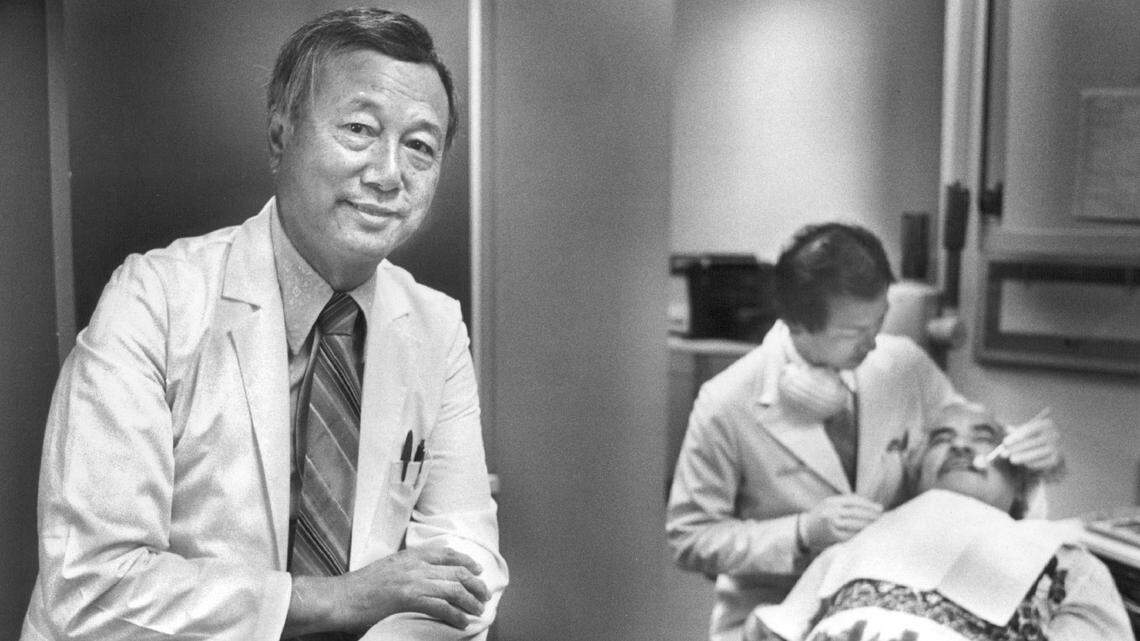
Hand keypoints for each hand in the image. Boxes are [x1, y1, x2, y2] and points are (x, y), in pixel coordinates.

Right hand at [287, 545, 489, 635]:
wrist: (337, 597)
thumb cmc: (358, 589)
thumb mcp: (387, 570)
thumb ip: (406, 570)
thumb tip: (423, 579)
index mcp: (408, 555)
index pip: (446, 552)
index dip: (466, 560)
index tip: (477, 569)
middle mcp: (414, 564)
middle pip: (456, 570)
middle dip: (475, 583)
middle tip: (484, 595)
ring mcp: (411, 580)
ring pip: (453, 588)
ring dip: (470, 601)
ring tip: (477, 611)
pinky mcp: (407, 597)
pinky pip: (441, 606)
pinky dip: (455, 616)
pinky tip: (461, 623)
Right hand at [799, 494, 882, 551]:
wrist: (804, 530)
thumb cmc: (822, 516)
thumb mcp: (831, 504)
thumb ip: (848, 503)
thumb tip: (874, 507)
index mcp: (831, 501)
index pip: (854, 500)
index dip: (869, 504)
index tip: (880, 509)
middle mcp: (831, 511)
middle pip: (856, 512)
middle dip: (872, 516)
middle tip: (883, 518)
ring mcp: (832, 524)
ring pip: (856, 524)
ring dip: (869, 525)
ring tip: (878, 526)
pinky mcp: (834, 536)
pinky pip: (852, 535)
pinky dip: (862, 534)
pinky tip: (868, 534)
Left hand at [1003, 407, 1061, 471]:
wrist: (1051, 450)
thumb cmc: (1032, 438)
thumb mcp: (1024, 433)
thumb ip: (1015, 433)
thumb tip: (1004, 436)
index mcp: (1045, 424)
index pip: (1029, 429)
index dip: (1016, 437)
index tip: (1005, 443)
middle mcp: (1054, 434)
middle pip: (1033, 442)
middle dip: (1017, 448)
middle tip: (1004, 453)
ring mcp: (1057, 447)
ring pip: (1038, 453)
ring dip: (1023, 457)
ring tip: (1012, 459)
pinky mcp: (1056, 459)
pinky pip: (1043, 462)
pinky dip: (1032, 463)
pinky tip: (1024, 464)